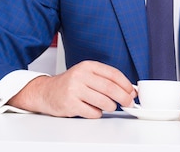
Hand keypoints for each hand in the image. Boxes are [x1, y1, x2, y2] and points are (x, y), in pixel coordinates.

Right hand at [8, 60, 136, 117]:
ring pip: (103, 102)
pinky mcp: (70, 104)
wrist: (46, 92)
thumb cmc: (70, 84)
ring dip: (111, 107)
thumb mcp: (87, 74)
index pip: (113, 74)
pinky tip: (93, 109)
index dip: (126, 84)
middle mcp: (81, 76)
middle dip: (124, 97)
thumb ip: (105, 79)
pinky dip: (97, 114)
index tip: (132, 92)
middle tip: (129, 103)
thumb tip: (129, 89)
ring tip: (109, 106)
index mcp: (88, 66)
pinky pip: (93, 113)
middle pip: (110, 88)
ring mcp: (74, 90)